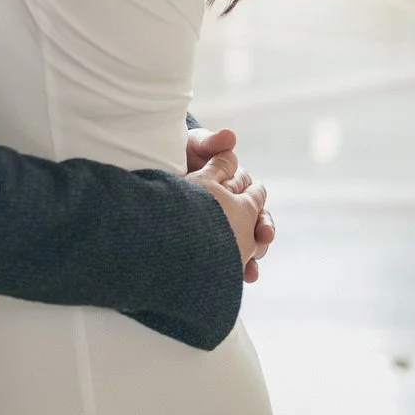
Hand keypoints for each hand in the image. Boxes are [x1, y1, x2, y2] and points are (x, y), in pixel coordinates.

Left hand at [186, 126, 275, 282]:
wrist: (151, 163)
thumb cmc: (177, 151)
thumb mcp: (193, 145)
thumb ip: (210, 142)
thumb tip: (230, 136)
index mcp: (233, 183)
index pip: (254, 200)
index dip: (259, 214)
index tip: (262, 231)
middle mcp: (232, 204)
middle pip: (256, 226)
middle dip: (260, 238)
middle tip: (260, 246)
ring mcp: (221, 222)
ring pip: (244, 244)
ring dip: (250, 257)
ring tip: (249, 271)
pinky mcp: (208, 236)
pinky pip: (225, 255)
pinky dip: (232, 268)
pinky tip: (237, 278)